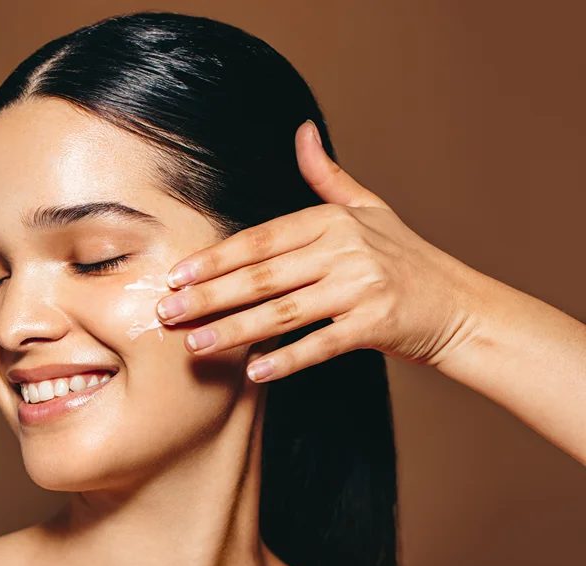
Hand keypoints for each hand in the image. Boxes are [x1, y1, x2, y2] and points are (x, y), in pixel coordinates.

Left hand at [156, 120, 481, 382]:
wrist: (461, 305)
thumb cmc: (407, 257)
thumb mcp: (369, 208)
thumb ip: (327, 176)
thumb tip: (302, 131)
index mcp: (334, 221)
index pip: (261, 240)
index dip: (216, 259)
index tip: (176, 276)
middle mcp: (346, 250)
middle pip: (263, 277)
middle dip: (209, 297)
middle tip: (167, 314)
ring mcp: (363, 288)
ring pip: (283, 313)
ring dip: (233, 331)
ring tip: (194, 346)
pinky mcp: (377, 326)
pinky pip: (321, 345)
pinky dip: (286, 359)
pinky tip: (253, 371)